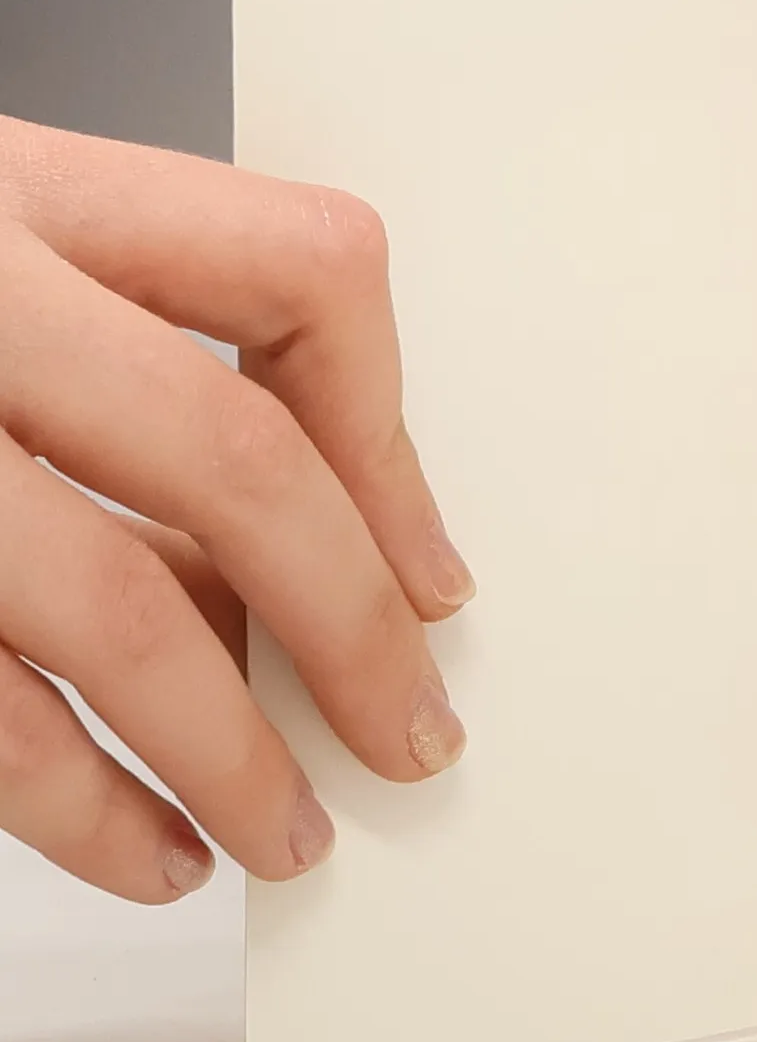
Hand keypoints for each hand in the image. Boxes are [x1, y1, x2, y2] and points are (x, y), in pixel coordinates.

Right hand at [0, 120, 471, 903]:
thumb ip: (123, 373)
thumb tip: (305, 565)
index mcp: (20, 190)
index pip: (301, 274)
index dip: (393, 438)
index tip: (432, 570)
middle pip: (231, 460)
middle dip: (349, 625)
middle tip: (412, 733)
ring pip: (109, 609)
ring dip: (230, 749)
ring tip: (291, 831)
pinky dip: (79, 807)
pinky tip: (146, 851)